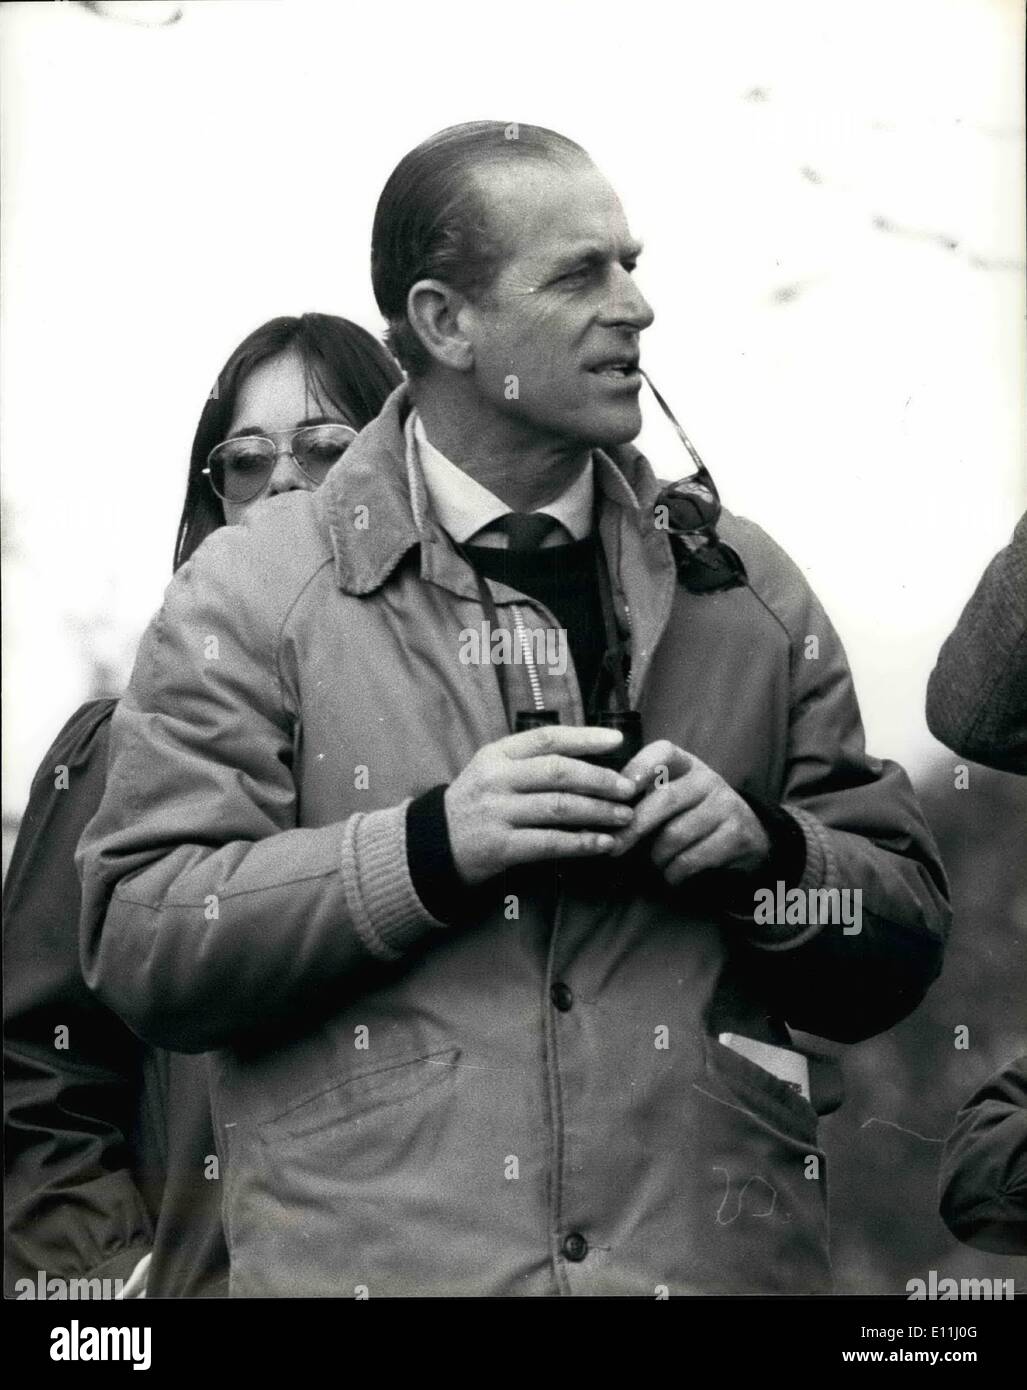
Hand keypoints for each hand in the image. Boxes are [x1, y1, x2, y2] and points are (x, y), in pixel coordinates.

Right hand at [444, 726, 637, 885]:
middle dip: (600, 780)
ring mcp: (498, 813)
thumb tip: (590, 755)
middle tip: (628, 788)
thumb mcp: (494, 769)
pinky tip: (603, 844)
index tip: (617, 740)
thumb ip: (531, 760)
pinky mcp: (501, 846)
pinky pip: (550, 843)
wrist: (436, 843)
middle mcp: (497, 779)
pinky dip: (581, 843)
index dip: (585, 737)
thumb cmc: (478, 801)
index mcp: (497, 753)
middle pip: (558, 772)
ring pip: (559, 808)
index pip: (547, 738)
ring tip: (625, 816)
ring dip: (598, 812)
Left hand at [607, 741, 769, 884]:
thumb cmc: (691, 814)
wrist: (748, 834)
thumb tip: (595, 818)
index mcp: (686, 764)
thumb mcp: (672, 795)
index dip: (639, 767)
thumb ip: (640, 798)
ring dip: (657, 856)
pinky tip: (671, 874)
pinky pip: (693, 857)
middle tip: (614, 847)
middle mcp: (707, 779)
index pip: (663, 752)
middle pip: (665, 799)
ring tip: (653, 863)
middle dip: (635, 827)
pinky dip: (675, 872)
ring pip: (676, 834)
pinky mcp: (736, 834)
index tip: (621, 789)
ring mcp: (725, 805)